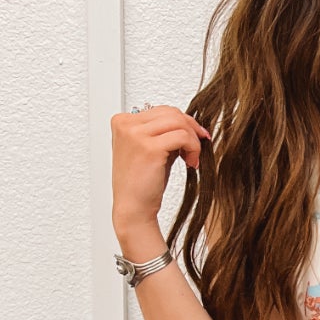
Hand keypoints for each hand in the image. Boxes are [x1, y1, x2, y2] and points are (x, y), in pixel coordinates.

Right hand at [110, 103, 211, 232]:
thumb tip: (187, 123)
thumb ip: (163, 133)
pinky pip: (182, 137)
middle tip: (197, 148)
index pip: (161, 110)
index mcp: (122, 122)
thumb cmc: (142, 184)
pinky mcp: (149, 148)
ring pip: (178, 122)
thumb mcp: (151, 150)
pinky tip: (191, 163)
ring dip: (192, 140)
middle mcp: (126, 124)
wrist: (134, 209)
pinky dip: (193, 148)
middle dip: (190, 129)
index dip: (182, 123)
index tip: (194, 138)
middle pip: (171, 113)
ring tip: (192, 158)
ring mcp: (135, 135)